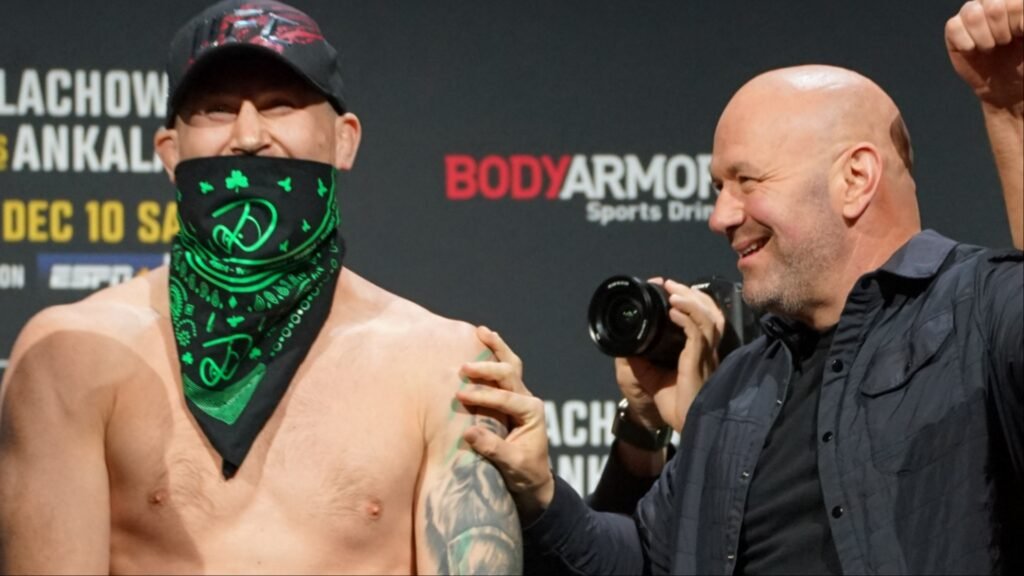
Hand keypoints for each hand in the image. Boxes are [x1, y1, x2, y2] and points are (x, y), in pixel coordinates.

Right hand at [457, 326, 554, 520]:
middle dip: (486, 369)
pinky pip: (506, 370)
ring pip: (511, 364)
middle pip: (509, 374)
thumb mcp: (513, 464)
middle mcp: (528, 399)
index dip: (483, 395)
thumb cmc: (525, 473)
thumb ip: (493, 448)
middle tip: (463, 369)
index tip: (460, 396)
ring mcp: (520, 396)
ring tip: (480, 331)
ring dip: (496, 347)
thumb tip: (468, 432)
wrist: (533, 479)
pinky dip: (495, 353)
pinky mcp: (510, 398)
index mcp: (532, 412)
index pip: (506, 398)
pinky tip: (483, 340)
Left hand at [615, 279, 724, 432]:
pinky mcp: (699, 363)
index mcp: (699, 351)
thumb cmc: (674, 405)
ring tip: (673, 291)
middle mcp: (706, 350)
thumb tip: (625, 344)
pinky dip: (687, 318)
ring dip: (690, 301)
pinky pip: (698, 334)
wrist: (683, 427)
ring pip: (708, 318)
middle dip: (691, 293)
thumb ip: (641, 359)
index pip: (702, 316)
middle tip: (670, 284)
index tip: (669, 288)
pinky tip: (674, 311)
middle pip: (711, 311)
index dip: (690, 299)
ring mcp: (706, 356)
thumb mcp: (650, 376)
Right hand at [946, 0, 1023, 110]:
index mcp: (1013, 2)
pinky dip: (965, 42)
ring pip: (972, 14)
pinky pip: (954, 27)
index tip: (1021, 36)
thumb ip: (1023, 21)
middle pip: (993, 6)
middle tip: (1005, 42)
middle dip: (1001, 31)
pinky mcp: (954, 29)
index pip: (1013, 2)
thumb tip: (1017, 18)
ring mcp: (972, 14)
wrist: (1007, 84)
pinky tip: (973, 50)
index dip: (1017, 22)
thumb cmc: (1023, 61)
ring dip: (983, 36)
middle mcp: (993, 2)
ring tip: (990, 46)